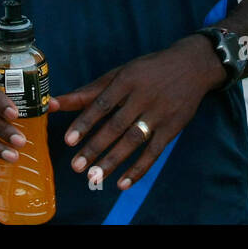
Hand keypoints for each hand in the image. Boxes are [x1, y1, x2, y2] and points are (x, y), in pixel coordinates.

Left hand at [49, 36, 222, 189]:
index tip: (69, 140)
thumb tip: (53, 103)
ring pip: (133, 141)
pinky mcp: (173, 127)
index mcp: (127, 80)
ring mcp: (160, 113)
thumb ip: (88, 91)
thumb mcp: (120, 73)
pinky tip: (123, 183)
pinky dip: (138, 169)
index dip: (85, 123)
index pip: (102, 104)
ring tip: (95, 177)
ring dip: (114, 161)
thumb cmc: (149, 70)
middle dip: (95, 147)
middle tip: (77, 167)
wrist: (193, 65)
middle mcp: (143, 96)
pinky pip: (154, 152)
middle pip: (116, 125)